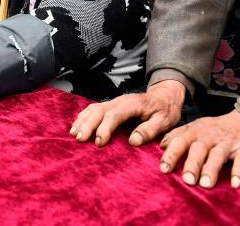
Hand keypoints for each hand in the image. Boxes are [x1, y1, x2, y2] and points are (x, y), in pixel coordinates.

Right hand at [70, 79, 184, 147]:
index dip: (104, 128)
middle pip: (99, 110)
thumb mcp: (164, 121)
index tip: (99, 143)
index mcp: (132, 104)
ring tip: (74, 134)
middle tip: (79, 139)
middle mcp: (120, 101)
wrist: (165, 96)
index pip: (114, 115)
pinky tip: (77, 125)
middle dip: (87, 124)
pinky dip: (83, 116)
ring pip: (93, 108)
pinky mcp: (111, 105)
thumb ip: (149, 130)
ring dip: (82, 120)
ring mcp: (114, 102)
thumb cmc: (165, 111)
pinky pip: (93, 109)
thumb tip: (133, 141)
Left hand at [157, 110, 239, 188]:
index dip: (172, 155)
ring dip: (212, 169)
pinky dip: (239, 172)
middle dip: (192, 164)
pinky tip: (235, 184)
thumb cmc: (216, 129)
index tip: (164, 169)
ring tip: (206, 184)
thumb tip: (161, 145)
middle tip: (187, 180)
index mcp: (195, 131)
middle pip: (199, 149)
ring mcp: (228, 142)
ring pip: (218, 155)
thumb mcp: (195, 127)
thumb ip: (178, 135)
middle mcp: (210, 136)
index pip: (180, 141)